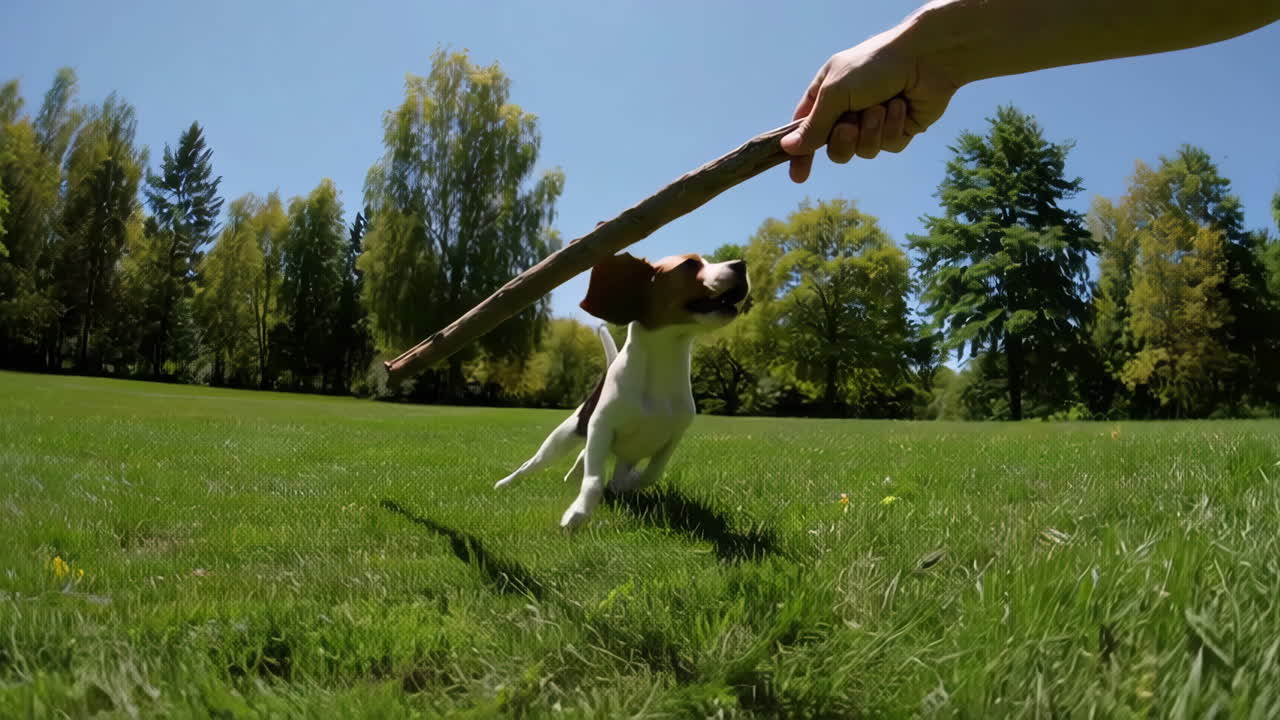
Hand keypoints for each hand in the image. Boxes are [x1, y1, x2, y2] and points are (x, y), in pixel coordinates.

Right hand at [782, 28, 961, 182]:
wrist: (926, 57)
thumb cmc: (875, 65)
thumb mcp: (835, 92)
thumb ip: (813, 125)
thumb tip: (787, 148)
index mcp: (827, 94)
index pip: (805, 130)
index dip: (801, 153)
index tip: (798, 176)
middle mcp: (848, 109)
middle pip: (835, 149)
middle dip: (843, 141)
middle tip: (850, 125)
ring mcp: (874, 121)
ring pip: (863, 151)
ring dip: (871, 131)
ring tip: (882, 106)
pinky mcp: (898, 129)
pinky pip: (887, 147)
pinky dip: (893, 128)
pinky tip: (902, 107)